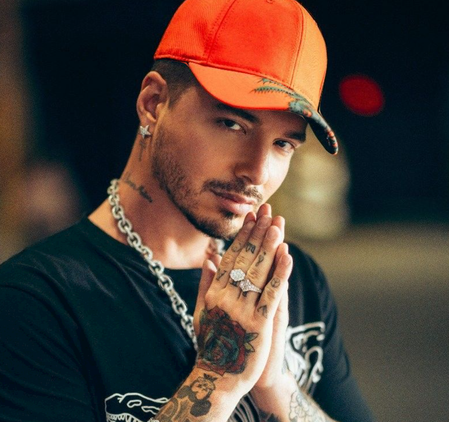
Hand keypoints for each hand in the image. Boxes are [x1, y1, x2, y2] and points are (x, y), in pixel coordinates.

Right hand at [193, 204, 292, 394]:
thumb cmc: (212, 342)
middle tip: (268, 210)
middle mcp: (226, 298)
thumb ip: (205, 284)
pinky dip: (280, 273)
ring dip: (269, 246)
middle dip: (258, 233)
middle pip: (245, 259)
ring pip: (258, 272)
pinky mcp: (258, 324)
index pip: (230, 257)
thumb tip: (209, 257)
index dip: (242, 236)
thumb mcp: (201, 312)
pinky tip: (287, 255)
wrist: (218, 377)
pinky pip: (271, 294)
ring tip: (278, 224)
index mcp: (213, 293)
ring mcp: (242, 310)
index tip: (251, 217)